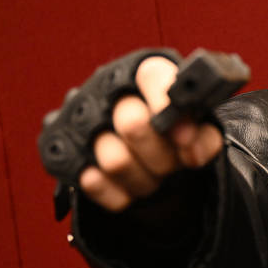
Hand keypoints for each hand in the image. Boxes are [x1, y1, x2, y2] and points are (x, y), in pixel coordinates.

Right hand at [78, 56, 222, 211]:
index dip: (167, 105)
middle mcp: (106, 91)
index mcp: (143, 73)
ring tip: (154, 177)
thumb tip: (191, 143)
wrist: (148, 161)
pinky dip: (120, 194)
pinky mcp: (63, 154)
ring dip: (144, 180)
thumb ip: (204, 132)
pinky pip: (92, 182)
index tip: (184, 136)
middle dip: (162, 156)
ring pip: (114, 161)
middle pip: (133, 125)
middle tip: (173, 167)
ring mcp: (80, 122)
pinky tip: (131, 189)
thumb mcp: (198, 130)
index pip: (152, 76)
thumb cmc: (174, 136)